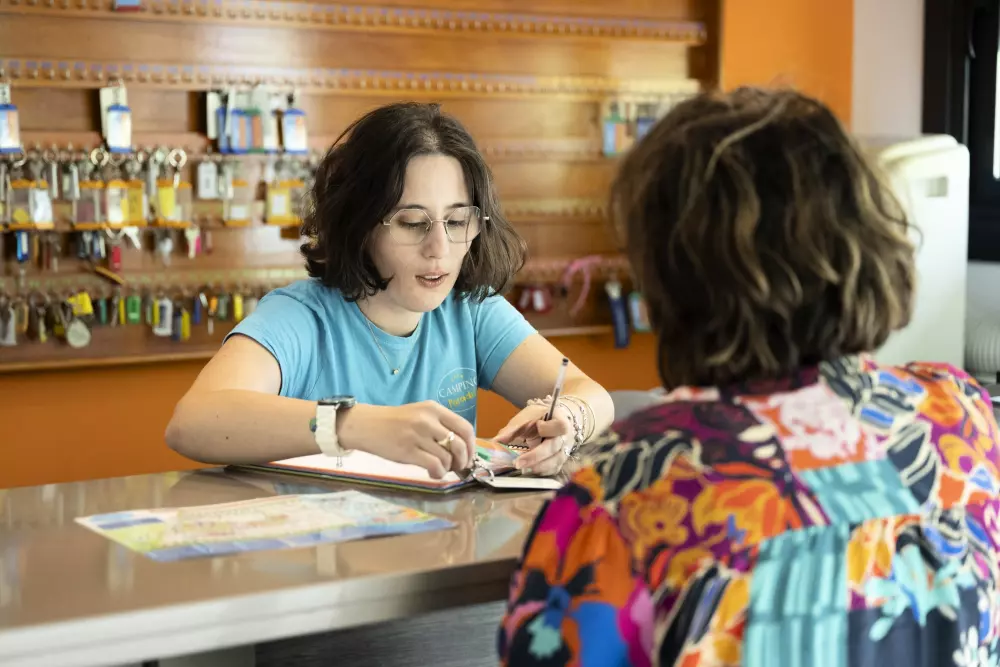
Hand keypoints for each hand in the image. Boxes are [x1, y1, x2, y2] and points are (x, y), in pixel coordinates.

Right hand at [338, 402, 475, 478]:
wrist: (366, 425)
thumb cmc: (395, 422)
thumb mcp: (420, 414)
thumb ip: (440, 425)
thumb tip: (462, 449)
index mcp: (434, 409)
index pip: (465, 427)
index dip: (472, 446)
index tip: (469, 456)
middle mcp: (428, 420)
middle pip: (460, 444)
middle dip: (463, 460)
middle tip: (458, 467)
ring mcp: (418, 435)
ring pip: (447, 457)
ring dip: (448, 468)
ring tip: (441, 469)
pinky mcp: (408, 451)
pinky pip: (434, 466)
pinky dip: (438, 473)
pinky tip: (432, 473)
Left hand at [494, 403, 574, 476]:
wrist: (553, 420)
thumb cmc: (539, 417)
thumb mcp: (526, 417)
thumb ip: (513, 429)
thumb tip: (495, 442)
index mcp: (559, 419)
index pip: (560, 425)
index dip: (549, 428)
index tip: (538, 427)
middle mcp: (565, 436)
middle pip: (554, 447)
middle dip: (536, 456)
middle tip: (518, 463)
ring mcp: (564, 450)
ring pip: (555, 461)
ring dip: (538, 467)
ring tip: (522, 468)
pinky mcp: (560, 461)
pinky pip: (554, 469)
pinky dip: (541, 471)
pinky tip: (530, 470)